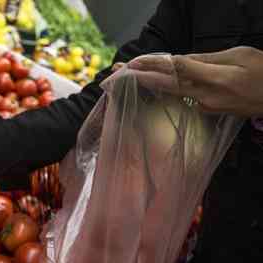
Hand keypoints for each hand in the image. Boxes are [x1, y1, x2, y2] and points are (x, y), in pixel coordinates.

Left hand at [127, 47, 262, 116]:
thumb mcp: (240, 56)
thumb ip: (208, 59)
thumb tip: (181, 59)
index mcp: (216, 80)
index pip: (178, 69)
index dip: (155, 65)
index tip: (134, 63)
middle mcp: (206, 97)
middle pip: (167, 85)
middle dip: (141, 77)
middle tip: (117, 72)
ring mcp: (206, 107)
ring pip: (172, 92)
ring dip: (149, 83)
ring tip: (128, 75)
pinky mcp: (207, 111)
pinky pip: (182, 97)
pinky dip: (166, 88)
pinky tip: (152, 83)